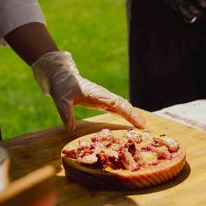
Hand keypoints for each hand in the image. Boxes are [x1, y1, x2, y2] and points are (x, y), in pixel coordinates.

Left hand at [31, 51, 145, 130]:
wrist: (62, 76)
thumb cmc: (62, 86)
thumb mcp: (61, 99)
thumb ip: (66, 113)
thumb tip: (70, 129)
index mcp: (96, 94)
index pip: (115, 104)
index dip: (128, 113)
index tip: (137, 121)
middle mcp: (103, 95)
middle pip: (123, 104)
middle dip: (134, 115)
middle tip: (144, 127)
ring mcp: (104, 98)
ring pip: (122, 105)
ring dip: (132, 114)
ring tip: (142, 126)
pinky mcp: (102, 101)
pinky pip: (116, 107)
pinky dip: (125, 113)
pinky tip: (131, 121)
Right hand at [152, 0, 205, 23]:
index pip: (204, 0)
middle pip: (195, 11)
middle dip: (203, 14)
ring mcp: (176, 1)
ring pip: (187, 14)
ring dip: (194, 16)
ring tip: (199, 16)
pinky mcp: (170, 2)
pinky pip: (180, 11)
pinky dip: (186, 13)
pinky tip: (190, 13)